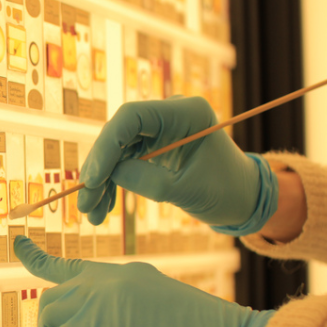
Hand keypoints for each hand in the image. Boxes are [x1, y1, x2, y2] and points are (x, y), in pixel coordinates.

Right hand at [77, 97, 277, 235]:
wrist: (242, 198)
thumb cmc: (226, 191)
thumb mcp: (187, 190)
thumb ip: (148, 180)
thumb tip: (109, 174)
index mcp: (186, 113)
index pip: (132, 117)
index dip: (107, 146)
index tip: (92, 179)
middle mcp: (168, 114)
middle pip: (118, 134)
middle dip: (99, 168)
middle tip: (84, 201)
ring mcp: (158, 129)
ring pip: (116, 151)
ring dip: (101, 181)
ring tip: (92, 213)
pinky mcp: (151, 146)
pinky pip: (122, 161)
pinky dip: (111, 184)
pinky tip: (102, 208)